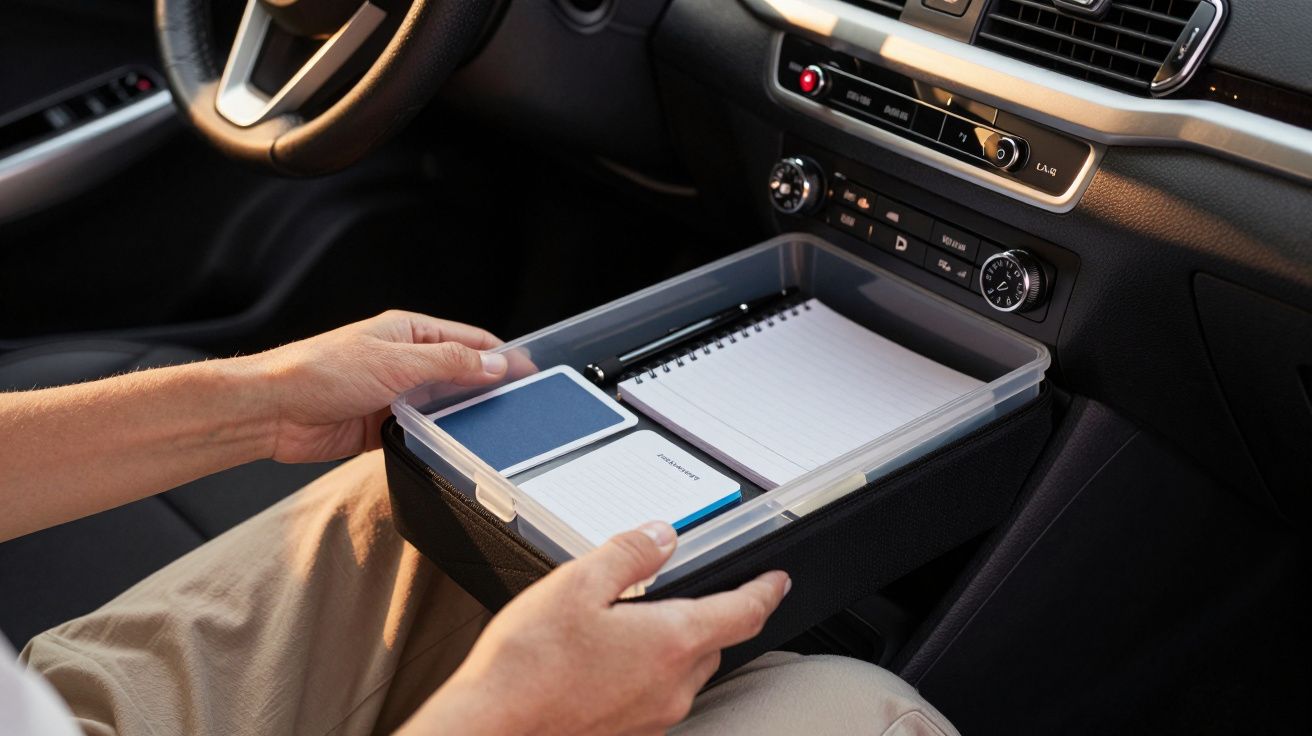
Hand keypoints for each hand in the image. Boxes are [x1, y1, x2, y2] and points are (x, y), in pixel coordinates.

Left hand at [250, 310, 508, 462]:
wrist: (272, 411)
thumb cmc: (321, 372)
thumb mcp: (395, 362)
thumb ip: (449, 364)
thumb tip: (494, 364)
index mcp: (409, 332)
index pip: (469, 340)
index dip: (501, 356)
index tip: (531, 374)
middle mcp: (404, 361)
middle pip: (459, 374)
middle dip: (487, 388)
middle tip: (521, 408)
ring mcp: (393, 394)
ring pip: (442, 405)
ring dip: (461, 416)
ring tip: (494, 431)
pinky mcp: (381, 425)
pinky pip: (421, 431)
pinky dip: (437, 437)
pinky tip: (453, 446)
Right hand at [402, 522, 790, 735]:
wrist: (492, 727)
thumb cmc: (526, 665)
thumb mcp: (576, 584)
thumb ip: (629, 554)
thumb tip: (661, 536)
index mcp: (670, 641)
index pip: (743, 612)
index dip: (765, 591)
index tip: (777, 581)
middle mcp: (671, 686)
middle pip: (714, 644)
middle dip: (712, 616)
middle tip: (686, 594)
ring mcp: (651, 717)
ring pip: (685, 674)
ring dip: (677, 648)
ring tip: (635, 625)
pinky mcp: (628, 734)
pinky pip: (657, 697)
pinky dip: (649, 674)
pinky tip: (609, 662)